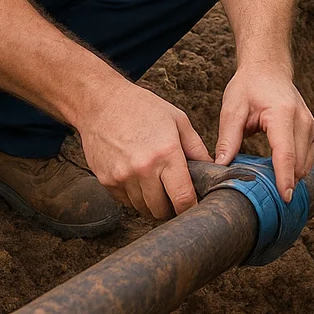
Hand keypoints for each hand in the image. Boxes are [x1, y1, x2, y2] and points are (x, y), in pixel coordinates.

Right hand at [75, 81, 211, 220]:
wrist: (101, 103)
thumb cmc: (141, 108)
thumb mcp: (177, 120)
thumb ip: (197, 148)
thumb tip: (212, 170)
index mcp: (166, 154)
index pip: (183, 199)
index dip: (191, 208)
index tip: (194, 207)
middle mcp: (143, 169)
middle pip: (162, 210)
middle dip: (171, 206)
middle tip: (173, 193)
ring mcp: (122, 177)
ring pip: (143, 208)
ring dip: (151, 202)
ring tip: (154, 182)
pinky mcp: (106, 181)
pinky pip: (126, 202)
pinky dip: (134, 196)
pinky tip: (136, 177)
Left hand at [214, 66, 313, 201]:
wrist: (267, 69)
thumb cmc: (249, 86)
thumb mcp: (232, 109)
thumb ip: (228, 138)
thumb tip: (221, 165)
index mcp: (282, 114)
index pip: (286, 153)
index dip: (285, 178)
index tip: (284, 198)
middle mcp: (302, 120)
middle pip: (299, 163)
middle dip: (286, 183)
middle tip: (266, 200)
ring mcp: (310, 125)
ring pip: (306, 164)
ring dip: (291, 177)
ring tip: (270, 189)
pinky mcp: (312, 130)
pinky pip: (307, 157)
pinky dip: (295, 168)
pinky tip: (278, 174)